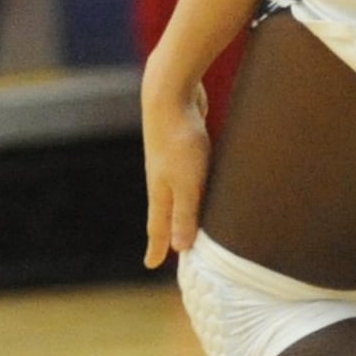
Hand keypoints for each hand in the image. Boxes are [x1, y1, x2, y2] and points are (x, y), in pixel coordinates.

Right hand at [142, 79, 210, 267]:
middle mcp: (162, 175)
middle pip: (166, 207)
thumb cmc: (179, 138)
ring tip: (189, 214)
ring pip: (178, 186)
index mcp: (160, 189)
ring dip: (183, 203)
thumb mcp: (186, 182)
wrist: (170, 90)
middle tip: (171, 246)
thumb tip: (181, 248)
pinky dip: (193, 180)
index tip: (151, 265)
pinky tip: (204, 175)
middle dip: (169, 228)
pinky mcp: (184, 140)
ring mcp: (171, 157)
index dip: (157, 246)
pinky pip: (190, 167)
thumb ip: (185, 214)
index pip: (158, 226)